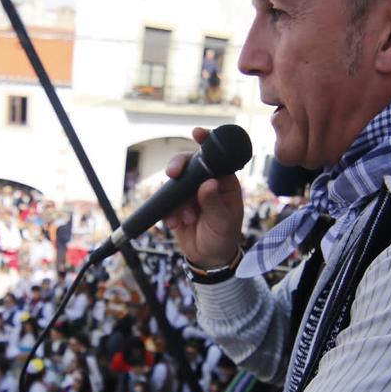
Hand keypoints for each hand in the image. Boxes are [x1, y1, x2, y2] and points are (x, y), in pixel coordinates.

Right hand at [163, 127, 243, 268]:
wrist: (208, 258)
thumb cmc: (223, 237)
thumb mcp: (222, 222)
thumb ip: (214, 203)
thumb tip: (208, 183)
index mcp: (225, 181)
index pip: (217, 157)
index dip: (207, 142)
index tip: (197, 133)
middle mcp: (207, 182)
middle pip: (189, 163)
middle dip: (179, 167)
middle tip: (172, 174)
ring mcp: (190, 192)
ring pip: (175, 183)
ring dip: (176, 201)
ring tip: (186, 219)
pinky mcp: (176, 204)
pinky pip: (166, 200)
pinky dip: (168, 211)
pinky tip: (176, 224)